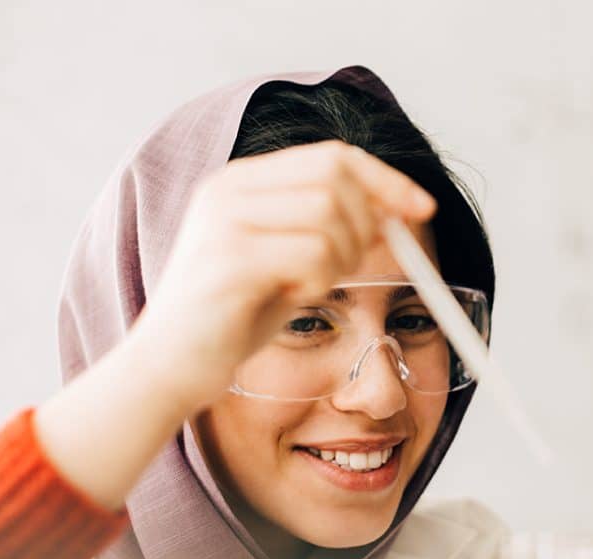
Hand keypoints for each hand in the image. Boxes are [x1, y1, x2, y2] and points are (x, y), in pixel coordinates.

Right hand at [34, 140, 434, 509]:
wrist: (169, 368)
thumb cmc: (231, 318)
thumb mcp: (285, 261)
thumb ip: (325, 227)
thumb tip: (391, 208)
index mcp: (242, 182)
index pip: (334, 156)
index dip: (387, 180)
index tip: (424, 209)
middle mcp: (229, 190)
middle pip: (337, 177)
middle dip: (366, 223)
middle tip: (353, 265)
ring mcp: (225, 221)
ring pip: (329, 214)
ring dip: (341, 258)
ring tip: (311, 287)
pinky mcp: (229, 261)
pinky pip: (313, 254)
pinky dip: (320, 280)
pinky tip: (293, 298)